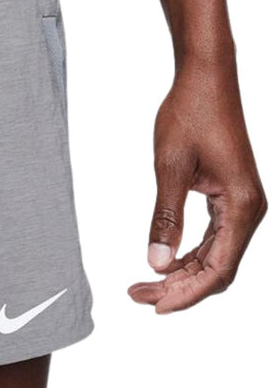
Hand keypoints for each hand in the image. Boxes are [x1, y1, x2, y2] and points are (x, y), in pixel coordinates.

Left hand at [129, 59, 265, 312]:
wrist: (205, 79)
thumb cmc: (189, 115)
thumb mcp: (169, 167)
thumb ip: (165, 217)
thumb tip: (156, 264)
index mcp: (243, 207)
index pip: (218, 270)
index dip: (187, 295)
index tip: (155, 308)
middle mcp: (250, 209)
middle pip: (218, 269)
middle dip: (178, 288)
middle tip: (136, 294)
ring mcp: (242, 204)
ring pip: (215, 256)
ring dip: (181, 273)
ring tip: (141, 283)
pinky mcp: (230, 196)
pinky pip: (213, 238)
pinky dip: (188, 254)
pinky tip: (163, 261)